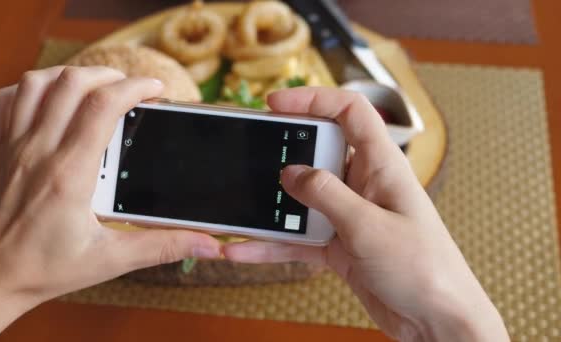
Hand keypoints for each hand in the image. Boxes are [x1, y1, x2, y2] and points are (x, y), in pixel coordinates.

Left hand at [0, 66, 220, 340]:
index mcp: (69, 175)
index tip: (155, 89)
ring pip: (37, 82)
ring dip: (71, 75)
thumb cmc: (41, 271)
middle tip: (130, 88)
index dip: (135, 87)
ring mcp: (11, 147)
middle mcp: (37, 152)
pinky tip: (50, 99)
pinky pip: (6, 98)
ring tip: (95, 87)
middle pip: (73, 83)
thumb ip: (162, 247)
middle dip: (109, 75)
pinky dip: (31, 88)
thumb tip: (206, 243)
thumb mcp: (110, 260)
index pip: (103, 107)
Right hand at [223, 88, 508, 341]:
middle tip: (253, 158)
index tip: (276, 103)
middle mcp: (364, 185)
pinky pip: (299, 238)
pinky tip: (246, 250)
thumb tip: (290, 173)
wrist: (437, 322)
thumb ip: (327, 195)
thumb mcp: (369, 226)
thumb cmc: (425, 269)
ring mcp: (349, 216)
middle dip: (284, 155)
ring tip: (241, 210)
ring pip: (303, 200)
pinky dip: (274, 245)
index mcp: (382, 166)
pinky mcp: (339, 246)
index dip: (314, 99)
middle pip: (317, 153)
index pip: (350, 112)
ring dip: (273, 207)